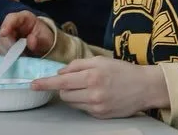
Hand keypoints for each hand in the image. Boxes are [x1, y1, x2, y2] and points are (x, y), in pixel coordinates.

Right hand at [0, 11, 53, 56]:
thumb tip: (30, 41)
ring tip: (19, 59)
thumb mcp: (46, 39)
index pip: (11, 18)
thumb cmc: (44, 38)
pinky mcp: (3, 46)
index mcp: (23, 18)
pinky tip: (13, 61)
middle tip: (19, 55)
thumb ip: (40, 40)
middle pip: (3, 34)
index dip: (6, 25)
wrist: (43, 45)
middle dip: (9, 45)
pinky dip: (5, 57)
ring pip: (0, 44)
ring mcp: (6, 36)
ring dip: (7, 53)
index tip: (3, 33)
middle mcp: (11, 26)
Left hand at [30, 56, 168, 119]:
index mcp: (91, 76)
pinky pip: (83, 109)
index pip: (61, 82)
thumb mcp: (99, 60)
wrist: (144, 87)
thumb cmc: (121, 70)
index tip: (33, 84)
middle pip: (64, 94)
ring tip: (87, 87)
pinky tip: (96, 95)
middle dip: (63, 87)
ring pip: (72, 103)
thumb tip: (60, 72)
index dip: (45, 83)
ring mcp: (97, 107)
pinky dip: (84, 101)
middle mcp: (93, 94)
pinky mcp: (101, 115)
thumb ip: (77, 65)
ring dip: (72, 95)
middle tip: (74, 80)